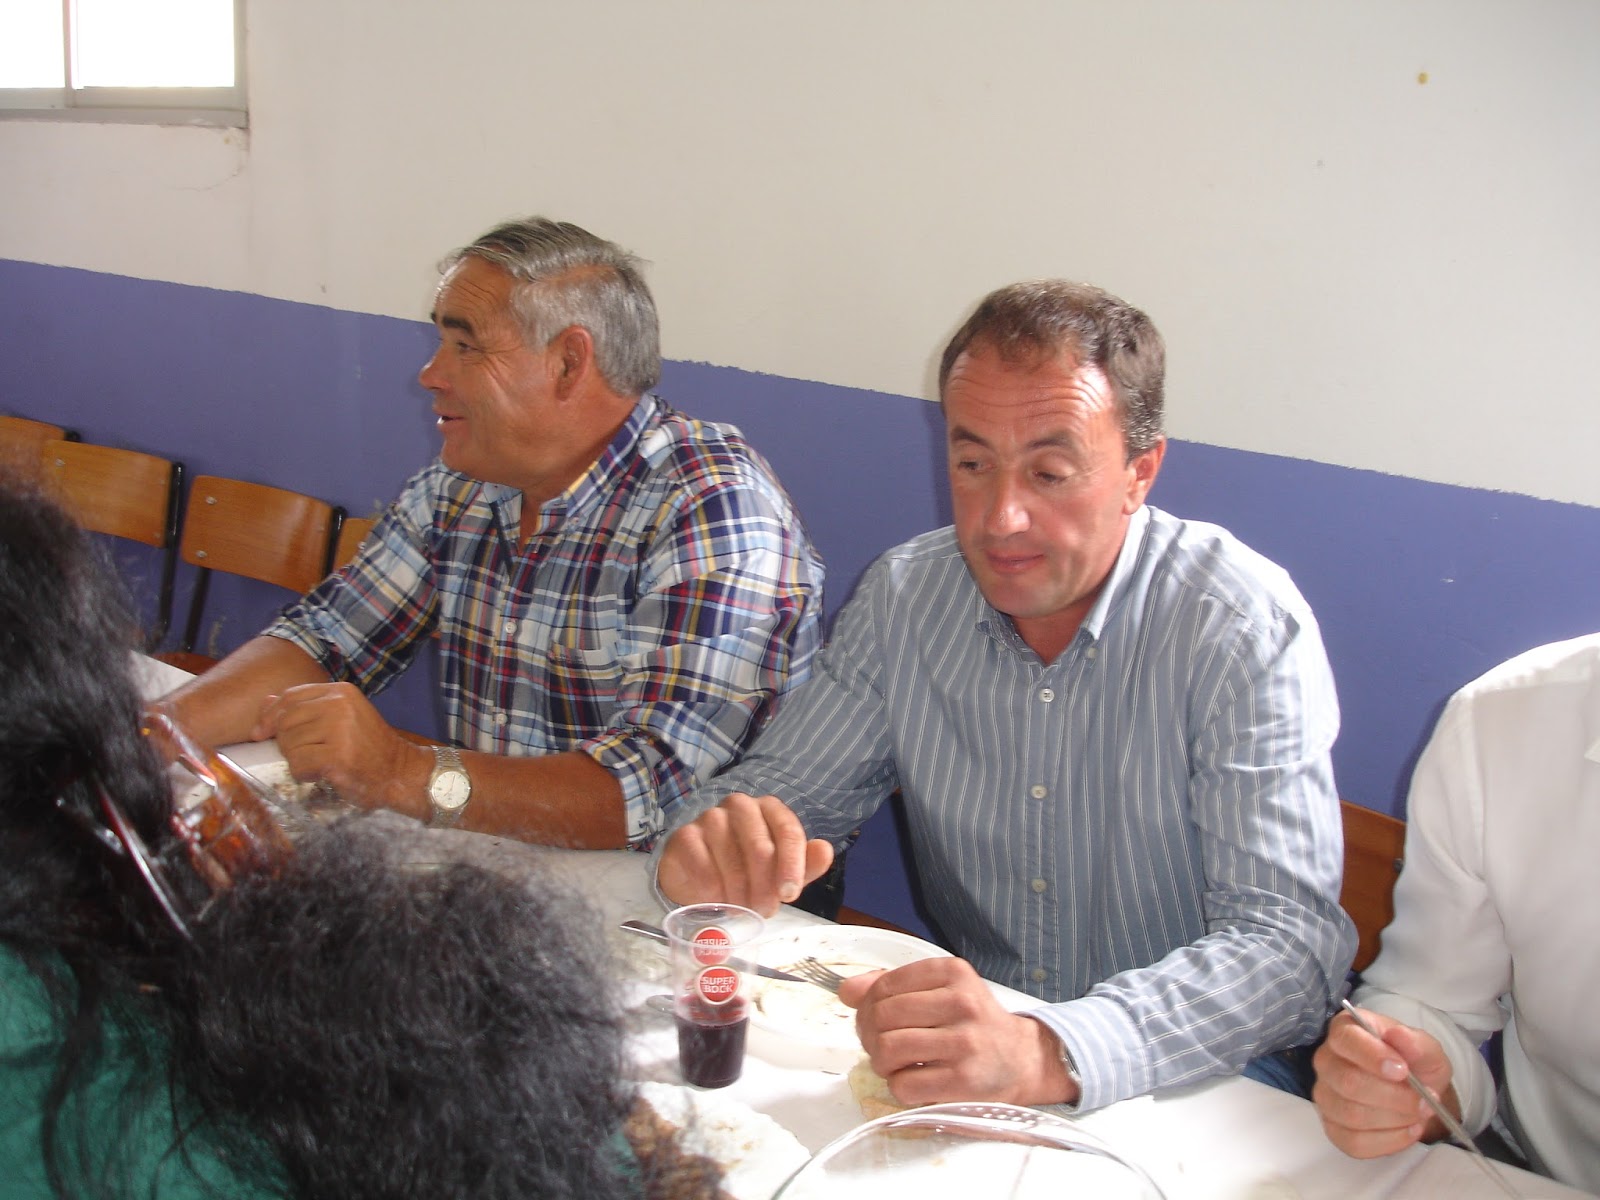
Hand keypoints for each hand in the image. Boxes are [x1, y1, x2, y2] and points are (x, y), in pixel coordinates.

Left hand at [254, 682, 426, 812]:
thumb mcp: (339, 718)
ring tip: (321, 763)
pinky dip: (304, 774)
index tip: (261, 733)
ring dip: (298, 760)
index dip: (269, 715)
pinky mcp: (337, 756)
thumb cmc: (368, 747)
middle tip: (307, 754)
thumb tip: (264, 701)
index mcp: (340, 691)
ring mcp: (340, 730)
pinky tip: (322, 774)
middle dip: (287, 742)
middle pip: (285, 721)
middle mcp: (339, 705)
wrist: (400, 772)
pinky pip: (298, 765)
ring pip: (289, 745)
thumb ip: (304, 708)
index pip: (290, 697)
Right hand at [657, 792, 833, 914]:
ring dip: (739, 894)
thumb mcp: (781, 871)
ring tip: (741, 909)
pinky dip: (713, 892)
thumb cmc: (748, 870)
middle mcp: (740, 806)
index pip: (788, 830)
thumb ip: (806, 863)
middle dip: (765, 888)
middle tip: (765, 911)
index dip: (792, 865)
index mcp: (769, 808)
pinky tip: (716, 900)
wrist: (699, 875)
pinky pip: (704, 868)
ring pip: (732, 862)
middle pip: (761, 848)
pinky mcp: (685, 836)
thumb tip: (824, 851)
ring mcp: (710, 817)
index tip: (790, 894)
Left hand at [838, 957, 1075, 1106]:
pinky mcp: (964, 1080)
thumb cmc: (972, 1023)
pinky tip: (913, 1081)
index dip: (867, 1006)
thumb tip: (845, 991)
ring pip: (889, 1050)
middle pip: (882, 1017)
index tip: (874, 1020)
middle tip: (880, 1046)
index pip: (884, 986)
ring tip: (894, 1065)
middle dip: (870, 1036)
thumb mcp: (939, 990)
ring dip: (881, 1063)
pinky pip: (905, 1084)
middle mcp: (961, 1002)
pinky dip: (898, 1087)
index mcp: (952, 972)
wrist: (1021, 1060)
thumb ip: (891, 985)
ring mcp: (965, 1042)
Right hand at [1312, 1008, 1459, 1157]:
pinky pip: (1354, 1142)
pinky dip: (1389, 1141)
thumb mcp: (1427, 1050)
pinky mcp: (1333, 1128)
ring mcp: (1326, 1096)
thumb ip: (1416, 1042)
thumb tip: (1398, 1035)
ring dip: (1395, 1119)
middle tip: (1425, 1102)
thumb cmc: (1416, 1065)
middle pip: (1348, 1083)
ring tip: (1420, 1115)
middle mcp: (1326, 1061)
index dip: (1373, 1057)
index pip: (1345, 1041)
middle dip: (1393, 1097)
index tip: (1404, 1071)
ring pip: (1352, 1115)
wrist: (1418, 1095)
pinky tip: (1408, 1130)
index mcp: (1345, 1031)